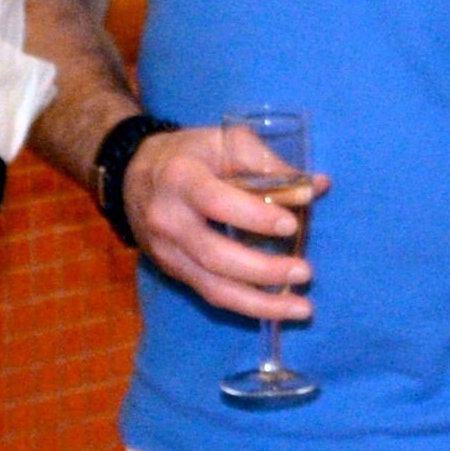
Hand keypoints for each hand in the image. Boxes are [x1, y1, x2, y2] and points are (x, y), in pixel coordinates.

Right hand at [129, 125, 324, 325]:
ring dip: (260, 304)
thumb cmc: (190, 154)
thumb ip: (268, 163)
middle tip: (305, 273)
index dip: (253, 217)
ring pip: (212, 287)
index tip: (292, 225)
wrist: (131, 176)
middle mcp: (168, 219)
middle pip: (214, 255)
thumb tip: (317, 186)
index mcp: (180, 178)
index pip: (216, 202)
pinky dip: (246, 305)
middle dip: (263, 270)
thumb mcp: (224, 141)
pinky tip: (277, 309)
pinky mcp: (172, 271)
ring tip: (301, 308)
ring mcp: (167, 251)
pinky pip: (210, 293)